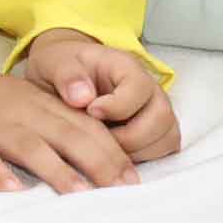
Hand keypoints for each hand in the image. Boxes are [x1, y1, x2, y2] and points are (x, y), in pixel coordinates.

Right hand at [0, 55, 137, 193]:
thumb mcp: (21, 101)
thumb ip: (52, 123)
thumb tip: (93, 157)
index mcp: (39, 104)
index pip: (84, 127)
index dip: (111, 152)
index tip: (134, 180)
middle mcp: (21, 112)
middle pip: (66, 136)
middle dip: (97, 163)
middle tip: (121, 191)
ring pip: (29, 146)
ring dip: (56, 170)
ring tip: (79, 194)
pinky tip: (12, 190)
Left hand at [23, 31, 179, 164]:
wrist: (66, 81)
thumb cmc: (65, 71)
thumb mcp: (56, 64)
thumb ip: (67, 75)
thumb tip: (82, 98)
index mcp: (127, 67)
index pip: (140, 88)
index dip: (118, 106)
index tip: (91, 112)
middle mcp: (150, 90)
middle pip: (161, 118)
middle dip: (129, 136)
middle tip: (98, 137)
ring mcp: (156, 112)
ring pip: (166, 139)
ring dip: (136, 151)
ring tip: (104, 145)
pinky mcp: (157, 133)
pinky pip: (163, 152)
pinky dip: (142, 158)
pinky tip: (113, 154)